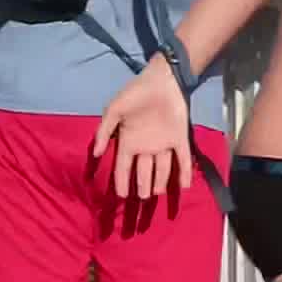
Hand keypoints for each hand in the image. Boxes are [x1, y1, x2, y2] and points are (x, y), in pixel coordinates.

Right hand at [93, 57, 192, 199]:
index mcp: (129, 140)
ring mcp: (164, 143)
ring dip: (160, 182)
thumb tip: (96, 154)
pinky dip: (184, 173)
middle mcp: (146, 146)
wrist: (162, 80)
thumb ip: (104, 131)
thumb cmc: (135, 94)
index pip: (123, 167)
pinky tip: (184, 187)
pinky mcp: (179, 138)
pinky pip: (182, 159)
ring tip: (156, 195)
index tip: (121, 196)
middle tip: (142, 201)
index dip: (121, 181)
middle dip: (143, 186)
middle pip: (144, 172)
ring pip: (162, 169)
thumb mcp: (114, 110)